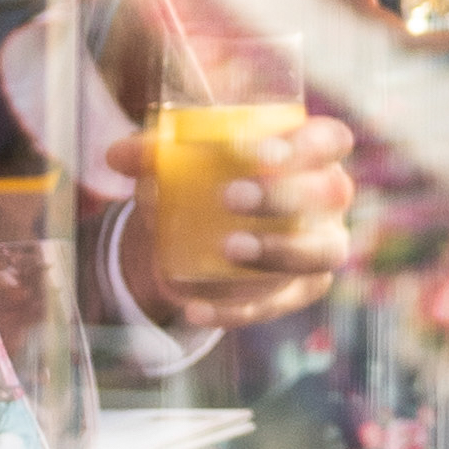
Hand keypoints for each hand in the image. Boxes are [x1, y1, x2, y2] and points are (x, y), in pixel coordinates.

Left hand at [133, 110, 362, 328]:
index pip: (330, 139)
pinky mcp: (301, 289)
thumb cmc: (205, 178)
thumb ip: (151, 155)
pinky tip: (196, 306)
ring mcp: (321, 245)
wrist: (204, 232)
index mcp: (311, 152)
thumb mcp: (178, 162)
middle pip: (329, 193)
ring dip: (279, 250)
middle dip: (283, 196)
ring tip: (228, 249)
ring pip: (321, 252)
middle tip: (229, 197)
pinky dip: (237, 309)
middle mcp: (328, 198)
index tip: (259, 153)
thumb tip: (117, 156)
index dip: (306, 145)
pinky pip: (279, 303)